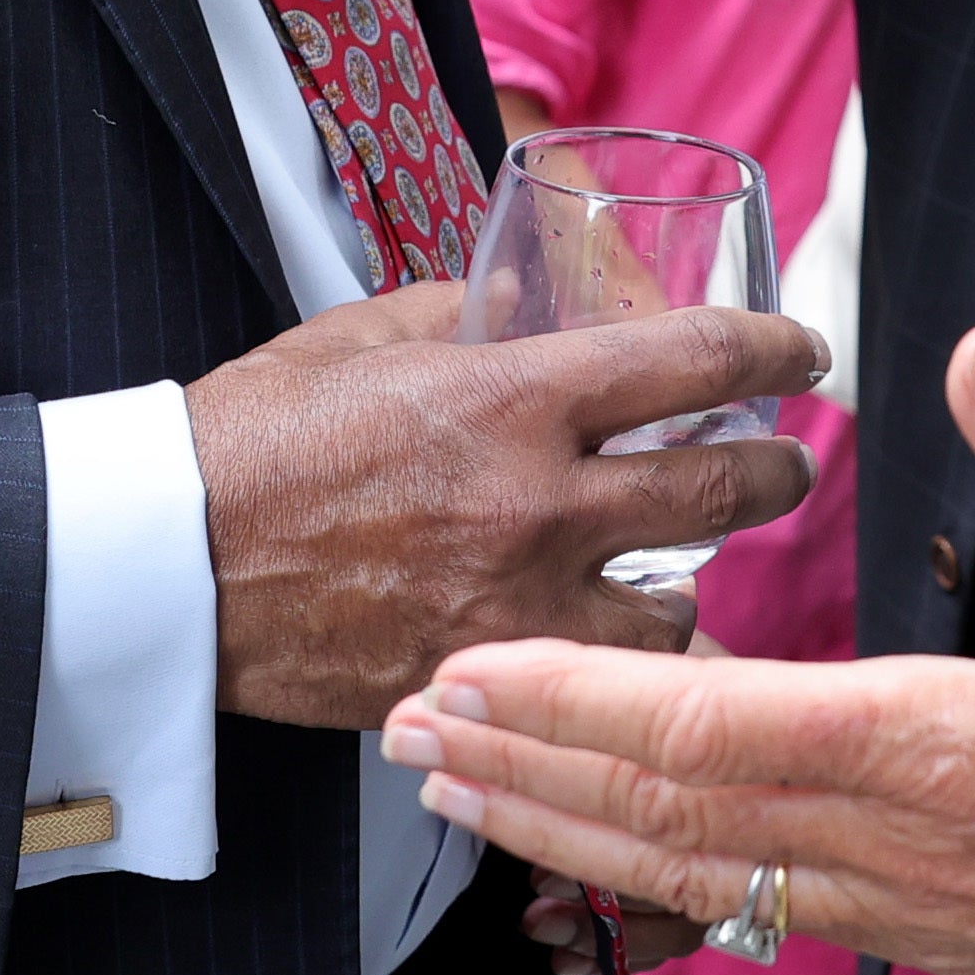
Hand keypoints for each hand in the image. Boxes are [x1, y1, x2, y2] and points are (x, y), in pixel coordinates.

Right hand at [186, 285, 819, 728]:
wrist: (171, 561)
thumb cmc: (259, 437)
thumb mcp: (363, 338)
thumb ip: (462, 311)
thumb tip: (525, 292)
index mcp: (515, 397)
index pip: (695, 360)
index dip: (775, 347)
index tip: (803, 349)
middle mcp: (538, 502)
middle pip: (724, 491)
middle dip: (780, 472)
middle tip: (789, 463)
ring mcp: (516, 604)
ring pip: (680, 611)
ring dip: (696, 586)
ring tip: (688, 569)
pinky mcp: (484, 678)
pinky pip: (593, 681)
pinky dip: (615, 663)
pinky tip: (608, 645)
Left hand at [389, 323, 974, 974]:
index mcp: (942, 748)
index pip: (708, 727)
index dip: (570, 698)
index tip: (461, 665)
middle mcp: (895, 845)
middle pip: (660, 814)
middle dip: (518, 766)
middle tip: (397, 723)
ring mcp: (903, 905)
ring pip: (691, 873)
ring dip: (560, 826)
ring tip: (456, 785)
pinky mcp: (925, 931)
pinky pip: (751, 903)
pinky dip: (652, 870)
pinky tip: (603, 845)